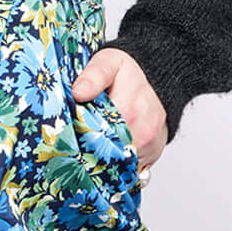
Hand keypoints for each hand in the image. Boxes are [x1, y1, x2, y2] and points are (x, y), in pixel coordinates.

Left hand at [71, 47, 166, 174]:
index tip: (68, 139)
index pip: (95, 137)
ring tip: (94, 148)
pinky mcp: (153, 154)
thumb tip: (77, 92)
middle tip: (77, 147)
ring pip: (119, 165)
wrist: (163, 77)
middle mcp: (141, 133)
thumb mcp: (109, 62)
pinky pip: (132, 168)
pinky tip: (110, 152)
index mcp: (127, 112)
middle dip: (90, 154)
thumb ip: (93, 75)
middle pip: (107, 156)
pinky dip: (119, 163)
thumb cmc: (132, 71)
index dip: (79, 140)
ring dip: (105, 160)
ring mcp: (149, 146)